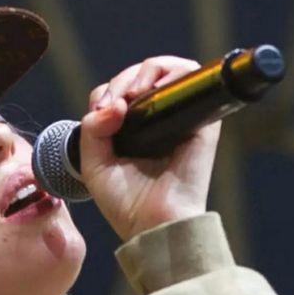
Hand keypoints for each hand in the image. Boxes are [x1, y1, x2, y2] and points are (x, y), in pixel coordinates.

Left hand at [78, 55, 219, 241]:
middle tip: (117, 102)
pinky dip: (174, 72)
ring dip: (147, 70)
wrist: (154, 225)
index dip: (109, 91)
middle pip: (143, 74)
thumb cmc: (126, 203)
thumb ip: (92, 129)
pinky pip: (193, 79)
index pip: (121, 90)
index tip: (101, 112)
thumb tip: (116, 104)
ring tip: (135, 92)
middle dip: (124, 80)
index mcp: (135, 130)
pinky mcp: (201, 120)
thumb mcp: (94, 163)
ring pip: (169, 69)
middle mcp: (159, 120)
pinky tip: (153, 89)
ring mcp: (180, 118)